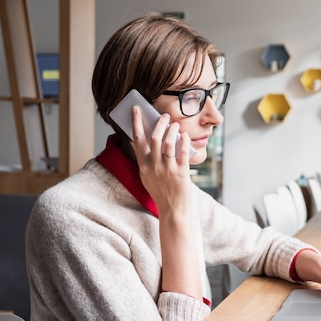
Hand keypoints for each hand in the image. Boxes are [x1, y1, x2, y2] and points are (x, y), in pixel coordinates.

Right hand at [130, 105, 201, 299]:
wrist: (173, 211)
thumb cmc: (162, 193)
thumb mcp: (149, 177)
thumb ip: (148, 160)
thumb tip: (149, 140)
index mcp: (144, 167)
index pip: (137, 140)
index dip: (136, 123)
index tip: (136, 109)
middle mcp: (153, 167)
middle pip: (154, 138)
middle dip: (159, 124)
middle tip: (164, 116)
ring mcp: (167, 170)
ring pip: (167, 143)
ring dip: (172, 130)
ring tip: (175, 125)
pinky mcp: (181, 173)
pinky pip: (182, 152)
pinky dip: (183, 141)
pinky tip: (185, 136)